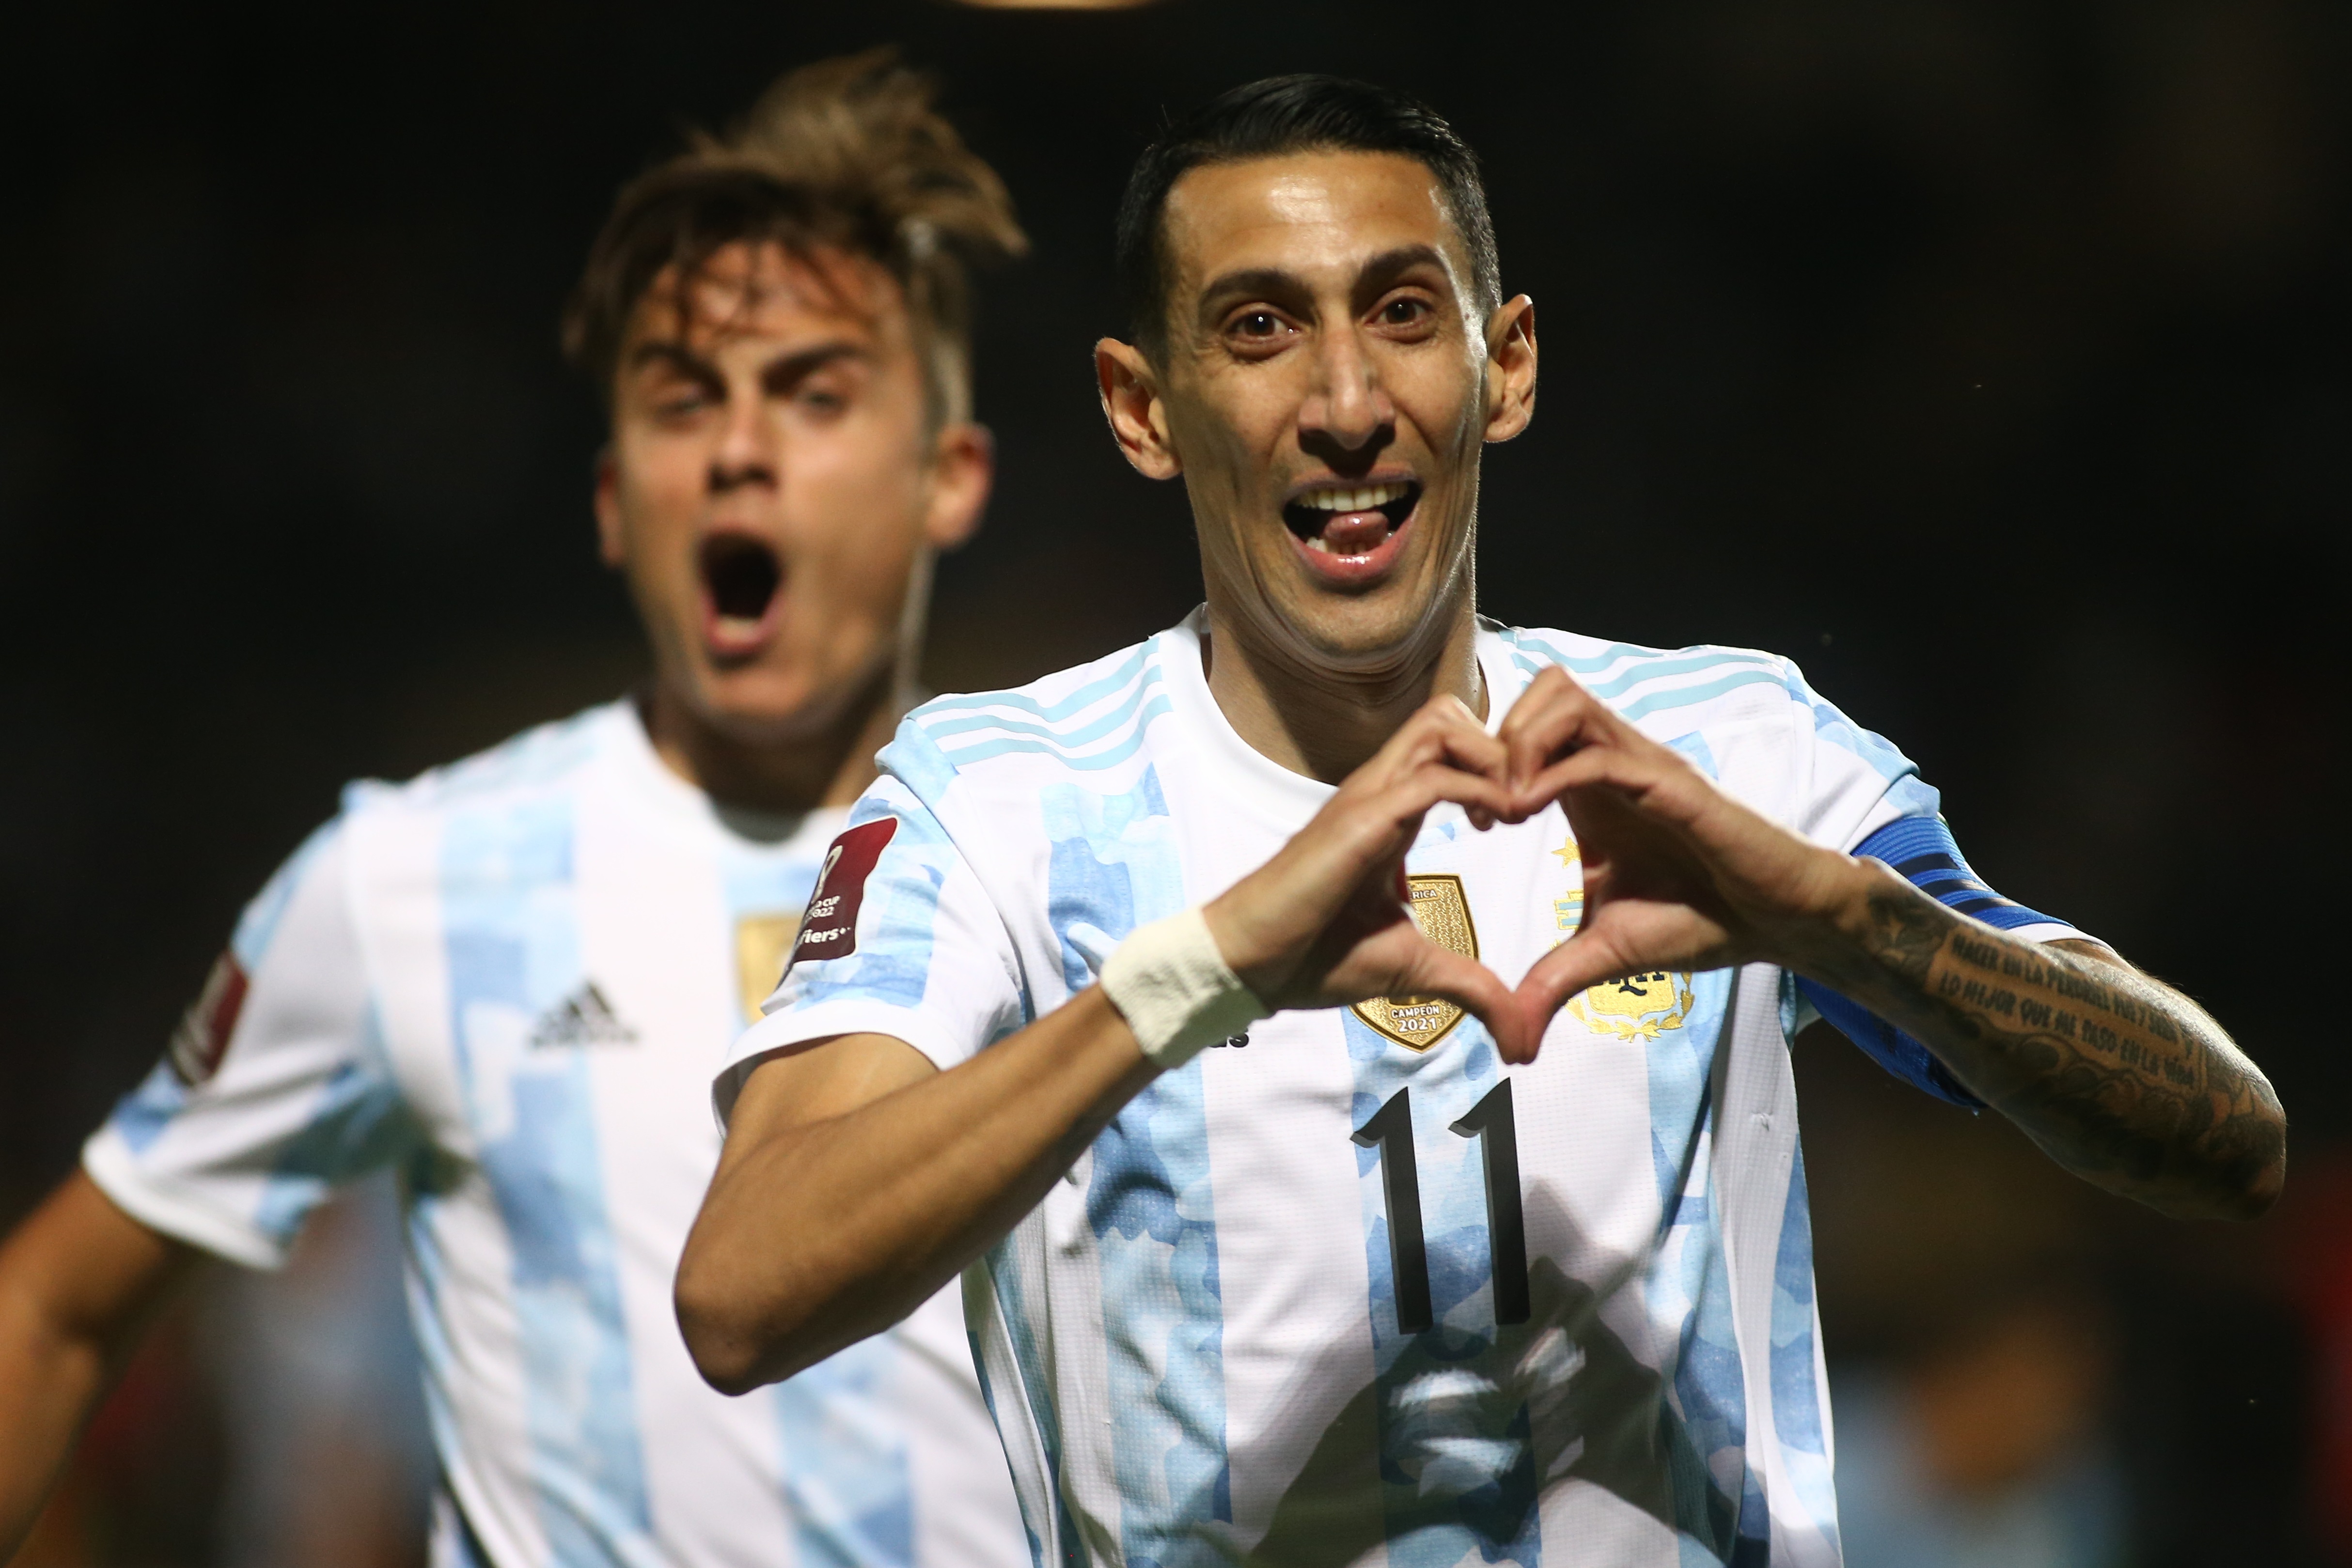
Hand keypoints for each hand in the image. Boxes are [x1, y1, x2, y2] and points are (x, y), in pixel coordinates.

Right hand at [1201, 693, 1530, 1050]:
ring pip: (1441, 725)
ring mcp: (1368, 798)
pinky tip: (1496, 826)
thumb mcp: (1413, 967)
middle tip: (1525, 803)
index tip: (1520, 816)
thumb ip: (1468, 984)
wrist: (1253, 966)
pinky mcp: (1361, 819)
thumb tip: (1515, 1028)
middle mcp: (1380, 791)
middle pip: (1449, 716)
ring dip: (1493, 757)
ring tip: (1513, 810)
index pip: (1447, 747)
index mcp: (1391, 812)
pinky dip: (1479, 790)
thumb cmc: (1318, 959)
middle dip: (1503, 747)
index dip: (1495, 767)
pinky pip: (1431, 778)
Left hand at [1496, 666, 1869, 1061]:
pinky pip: (1600, 750)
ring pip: (1564, 697)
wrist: (1774, 922)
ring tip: (1503, 807)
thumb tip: (1512, 1041)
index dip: (1485, 761)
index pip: (1526, 726)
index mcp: (1590, 788)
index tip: (1470, 821)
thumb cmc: (1700, 921)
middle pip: (1540, 689)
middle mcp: (1612, 763)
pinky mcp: (1670, 782)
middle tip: (1481, 804)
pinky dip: (1552, 771)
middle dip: (1494, 736)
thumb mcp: (1605, 951)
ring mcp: (1641, 765)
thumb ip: (1550, 981)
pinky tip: (1526, 814)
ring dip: (1519, 743)